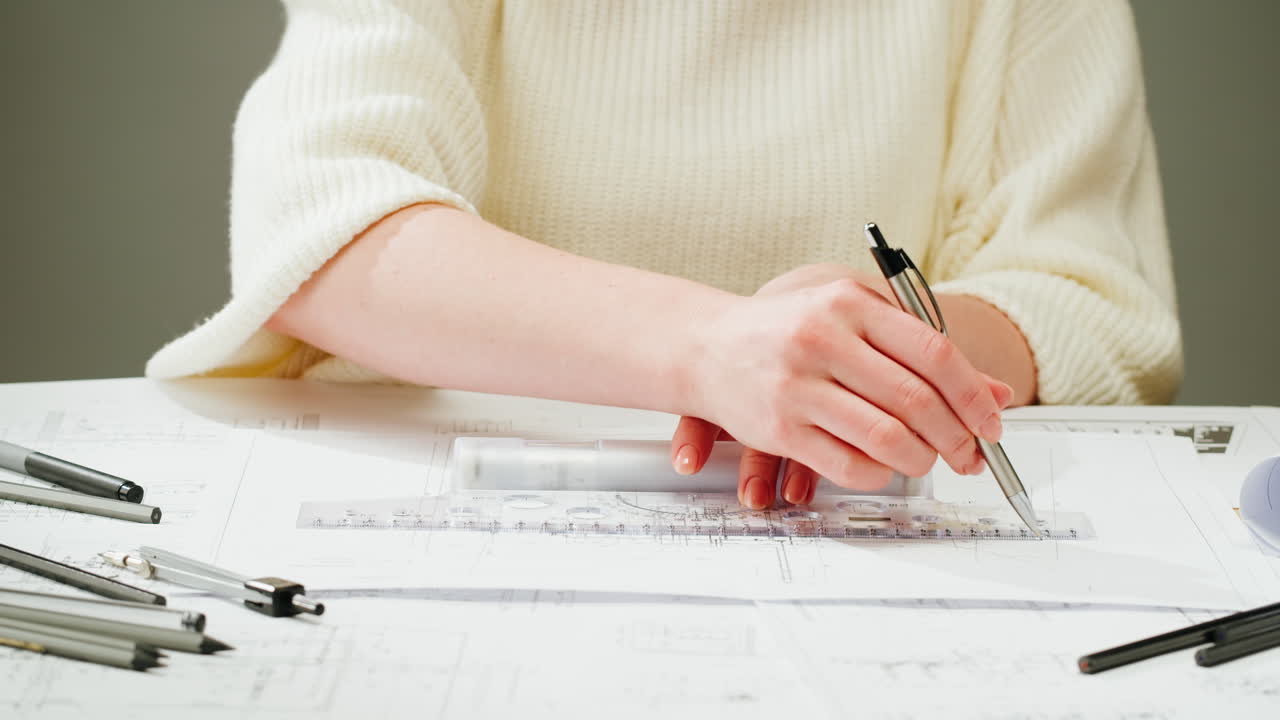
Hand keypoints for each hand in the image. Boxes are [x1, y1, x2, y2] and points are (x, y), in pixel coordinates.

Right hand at [669, 264, 1014, 508]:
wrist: (704, 346)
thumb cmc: (786, 330)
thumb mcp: (851, 316)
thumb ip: (916, 347)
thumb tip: (996, 392)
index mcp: (847, 303)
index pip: (934, 352)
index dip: (974, 395)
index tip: (992, 421)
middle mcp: (822, 340)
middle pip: (916, 399)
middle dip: (957, 437)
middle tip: (970, 453)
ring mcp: (798, 386)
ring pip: (888, 438)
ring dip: (922, 460)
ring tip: (928, 462)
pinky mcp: (779, 429)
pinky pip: (849, 464)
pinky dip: (880, 474)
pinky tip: (885, 468)